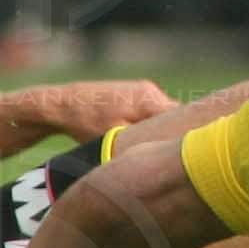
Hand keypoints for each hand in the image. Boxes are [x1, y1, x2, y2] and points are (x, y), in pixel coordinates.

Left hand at [12, 80, 175, 142]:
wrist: (61, 104)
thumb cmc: (86, 123)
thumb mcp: (116, 138)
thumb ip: (143, 142)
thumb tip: (163, 154)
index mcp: (148, 100)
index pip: (183, 118)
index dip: (187, 137)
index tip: (185, 157)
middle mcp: (150, 91)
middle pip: (174, 117)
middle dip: (172, 136)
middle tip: (167, 157)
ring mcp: (142, 90)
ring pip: (162, 115)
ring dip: (158, 131)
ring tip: (151, 150)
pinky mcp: (134, 93)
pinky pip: (151, 111)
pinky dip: (149, 125)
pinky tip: (138, 138)